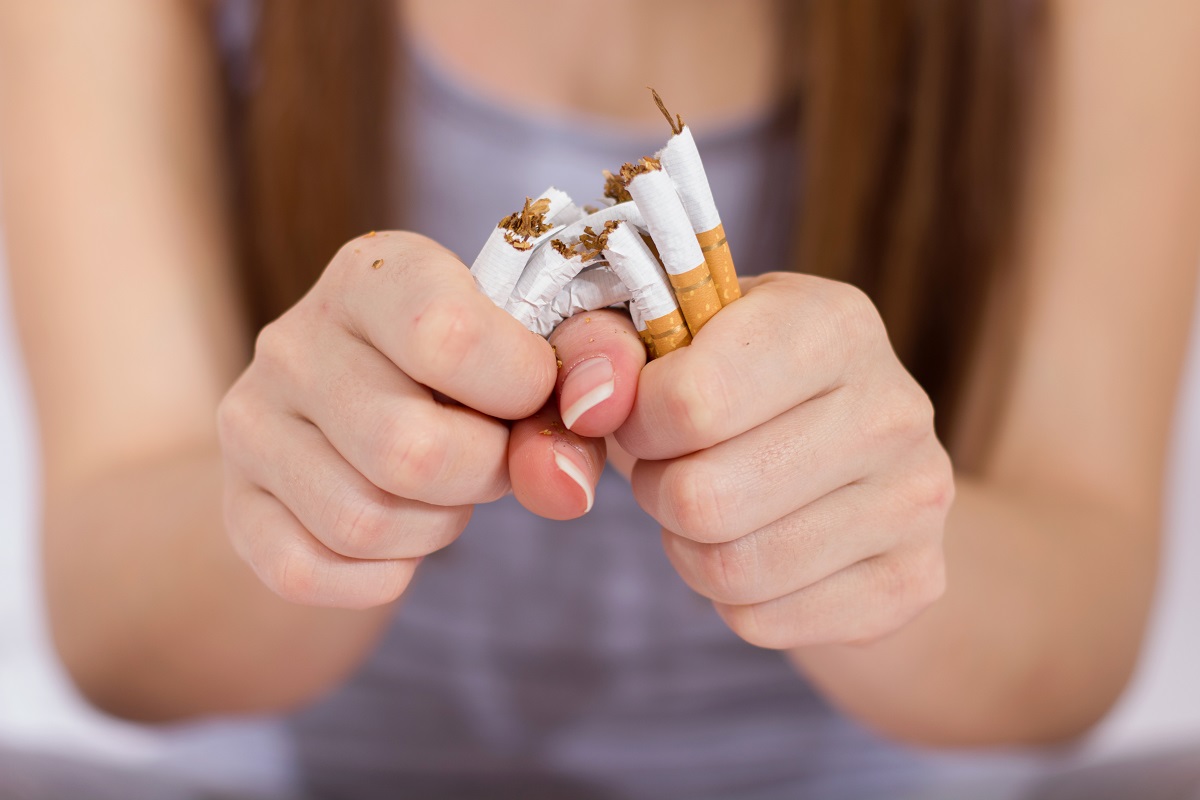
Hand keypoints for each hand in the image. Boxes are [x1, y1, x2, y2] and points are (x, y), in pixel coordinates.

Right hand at [218, 232, 559, 607]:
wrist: (364, 422)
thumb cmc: (470, 374)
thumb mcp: (535, 348)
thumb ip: (586, 375)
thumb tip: (577, 456)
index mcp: (374, 275)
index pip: (448, 336)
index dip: (522, 389)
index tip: (535, 396)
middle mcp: (293, 339)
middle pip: (409, 449)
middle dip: (485, 474)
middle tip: (495, 457)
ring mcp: (249, 422)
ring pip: (363, 521)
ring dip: (437, 527)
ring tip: (445, 492)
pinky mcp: (234, 502)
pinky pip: (310, 572)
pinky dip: (380, 574)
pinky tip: (401, 537)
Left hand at [615, 273, 953, 648]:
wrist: (850, 468)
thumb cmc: (738, 390)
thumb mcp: (668, 344)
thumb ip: (602, 349)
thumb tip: (589, 402)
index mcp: (831, 323)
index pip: (691, 401)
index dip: (636, 423)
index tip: (645, 416)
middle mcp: (891, 407)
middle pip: (704, 498)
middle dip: (658, 492)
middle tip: (673, 471)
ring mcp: (915, 499)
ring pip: (732, 568)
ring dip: (687, 548)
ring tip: (707, 510)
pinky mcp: (912, 579)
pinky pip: (763, 619)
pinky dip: (729, 598)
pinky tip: (754, 549)